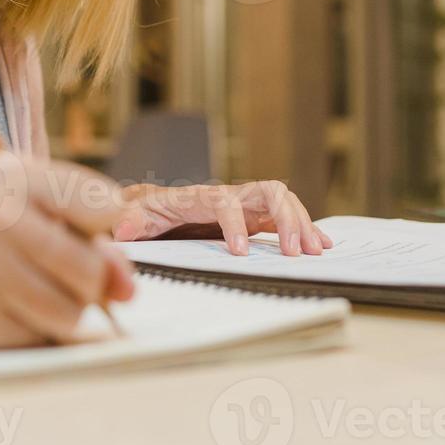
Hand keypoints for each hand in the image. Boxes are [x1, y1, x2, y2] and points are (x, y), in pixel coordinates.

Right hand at [0, 152, 135, 348]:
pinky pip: (37, 339)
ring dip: (59, 313)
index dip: (106, 233)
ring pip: (70, 311)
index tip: (87, 237)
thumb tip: (126, 286)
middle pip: (92, 268)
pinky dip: (29, 333)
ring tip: (22, 293)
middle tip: (52, 275)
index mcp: (12, 173)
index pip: (102, 205)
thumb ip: (79, 232)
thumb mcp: (13, 205)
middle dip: (86, 284)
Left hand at [112, 181, 332, 256]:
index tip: (240, 253)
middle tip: (295, 251)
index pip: (225, 202)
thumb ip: (130, 221)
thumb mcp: (134, 217)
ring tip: (316, 251)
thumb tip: (122, 228)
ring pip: (283, 201)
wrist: (154, 206)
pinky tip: (322, 244)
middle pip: (267, 192)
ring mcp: (246, 204)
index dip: (234, 225)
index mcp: (201, 197)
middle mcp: (229, 195)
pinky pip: (286, 215)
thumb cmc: (145, 212)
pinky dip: (306, 227)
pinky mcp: (255, 216)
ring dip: (303, 222)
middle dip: (286, 218)